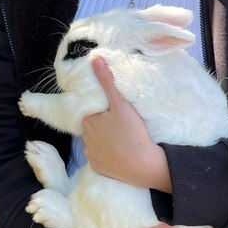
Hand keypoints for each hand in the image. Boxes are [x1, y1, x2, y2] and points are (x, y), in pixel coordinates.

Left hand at [82, 56, 171, 192]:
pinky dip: (109, 155)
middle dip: (103, 125)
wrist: (142, 165)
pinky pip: (101, 159)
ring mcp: (92, 157)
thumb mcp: (121, 103)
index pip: (92, 113)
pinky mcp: (99, 169)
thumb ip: (107, 81)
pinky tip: (121, 152)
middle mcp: (85, 140)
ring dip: (105, 140)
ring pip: (96, 143)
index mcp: (88, 122)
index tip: (116, 113)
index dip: (104, 111)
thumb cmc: (132, 133)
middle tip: (122, 125)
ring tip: (123, 138)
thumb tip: (94, 59)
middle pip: (93, 128)